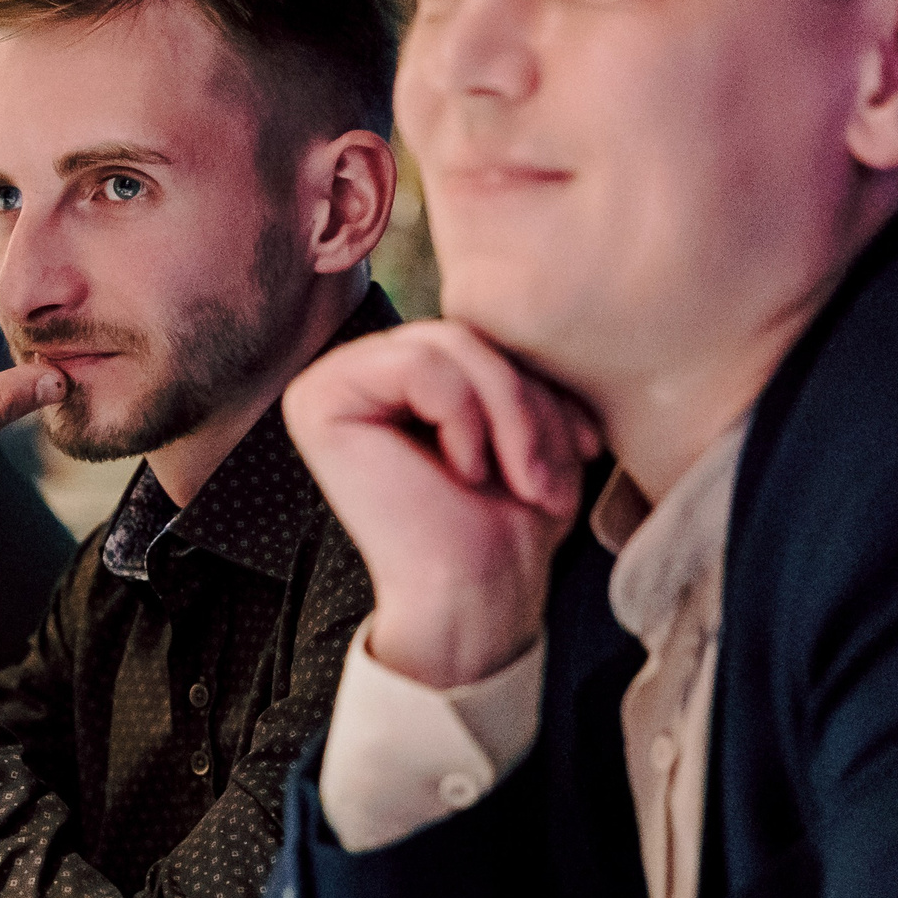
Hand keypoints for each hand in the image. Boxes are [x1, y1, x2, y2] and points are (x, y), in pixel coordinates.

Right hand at [282, 321, 599, 688]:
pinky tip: (466, 472)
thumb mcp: (527, 421)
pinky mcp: (319, 401)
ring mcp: (328, 383)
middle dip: (526, 403)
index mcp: (396, 376)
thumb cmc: (505, 523)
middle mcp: (353, 373)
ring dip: (510, 415)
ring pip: (449, 345)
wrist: (477, 599)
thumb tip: (537, 298)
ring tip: (525, 480)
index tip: (578, 453)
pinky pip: (422, 366)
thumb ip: (509, 360)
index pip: (476, 337)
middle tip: (549, 479)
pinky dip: (466, 418)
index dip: (535, 385)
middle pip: (463, 335)